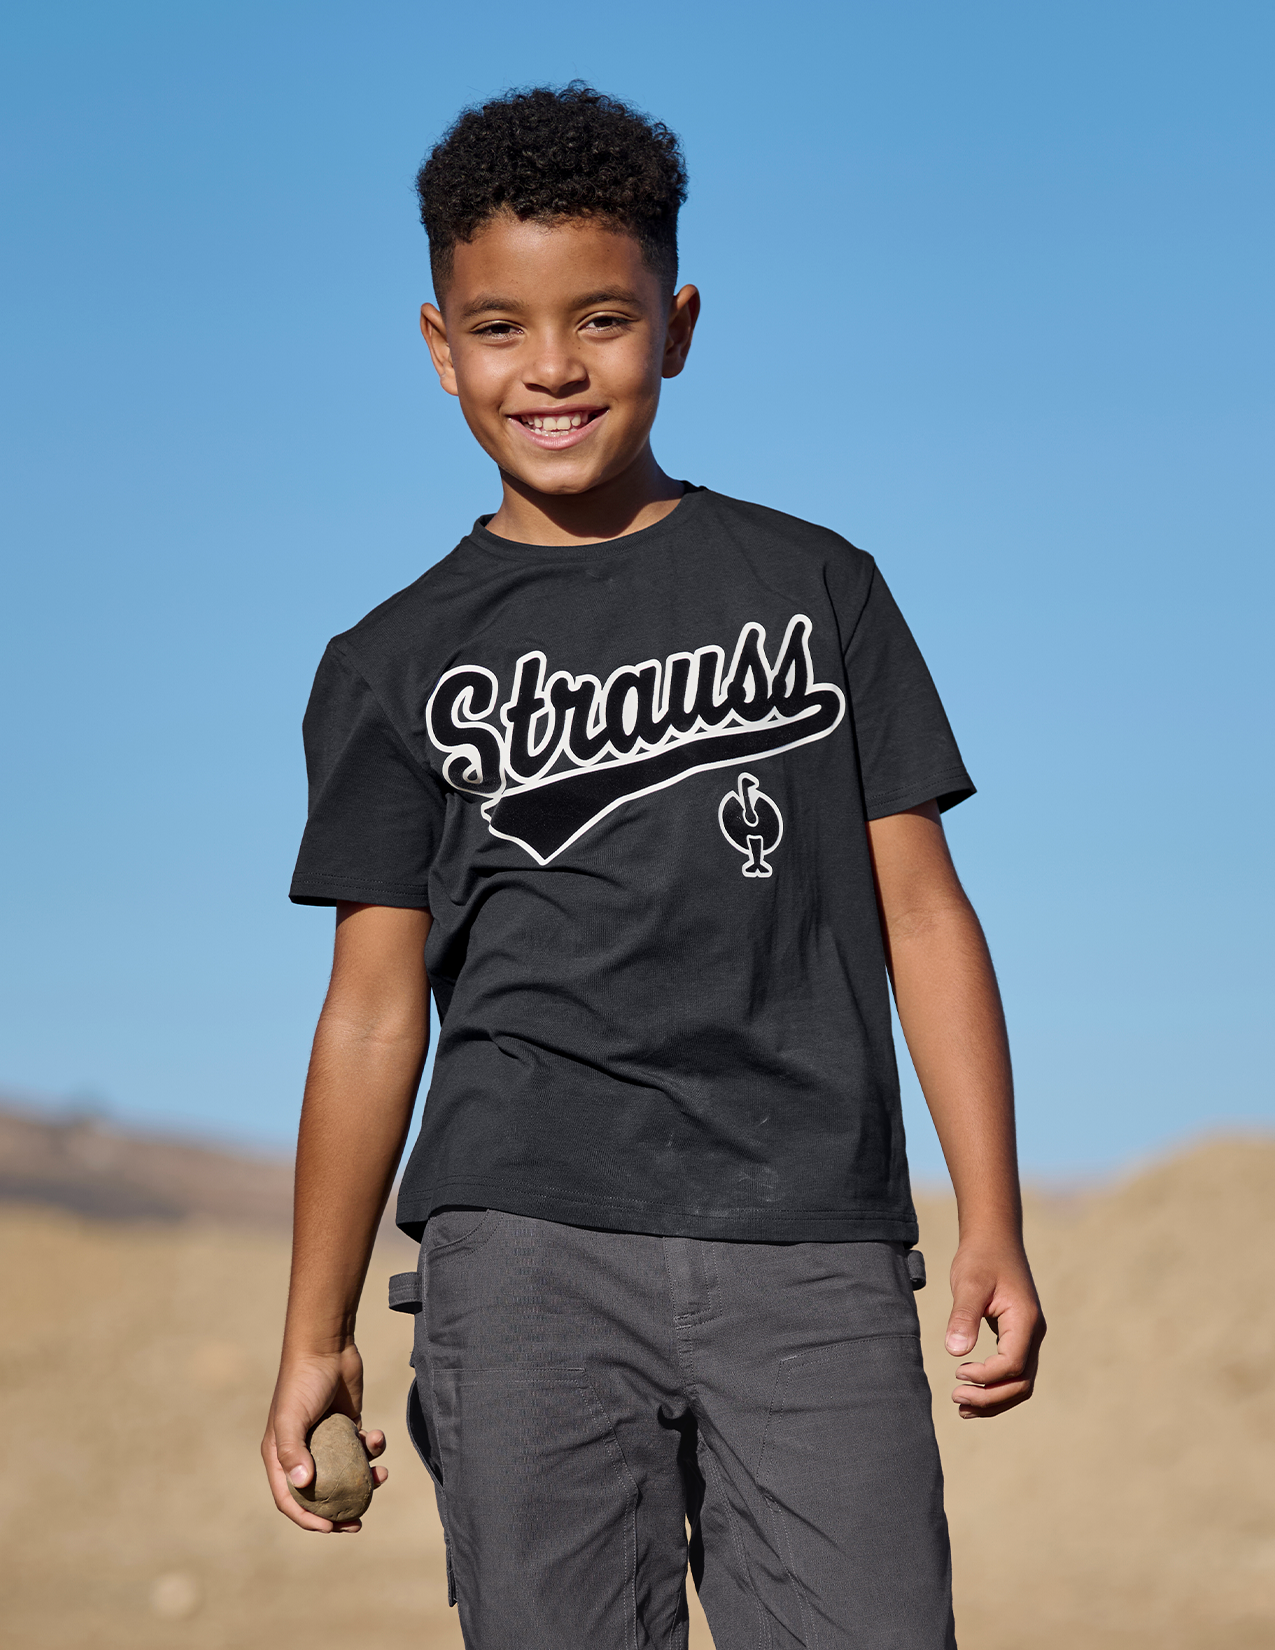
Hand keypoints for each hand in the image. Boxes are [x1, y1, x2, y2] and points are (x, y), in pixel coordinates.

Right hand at [261, 1344, 387, 1530]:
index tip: (330, 1528)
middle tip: (359, 1522)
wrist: (327, 1346)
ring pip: (347, 1473)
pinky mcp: (348, 1425)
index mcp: (281, 1456)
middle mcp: (303, 1451)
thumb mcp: (291, 1418)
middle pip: (321, 1493)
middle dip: (340, 1511)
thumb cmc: (302, 1382)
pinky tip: (376, 1435)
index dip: (307, 1519)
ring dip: (365, 1478)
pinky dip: (372, 1447)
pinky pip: (361, 1448)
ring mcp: (327, 1439)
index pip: (290, 1499)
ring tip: (381, 1474)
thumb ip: (293, 1452)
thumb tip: (305, 1485)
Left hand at [944, 1238, 1044, 1417]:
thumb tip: (954, 1352)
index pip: (1013, 1364)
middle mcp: (1033, 1333)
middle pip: (1021, 1383)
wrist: (994, 1238)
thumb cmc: (981, 1257)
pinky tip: (971, 1388)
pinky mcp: (1019, 1336)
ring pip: (1020, 1383)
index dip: (986, 1376)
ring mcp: (1029, 1336)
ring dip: (994, 1399)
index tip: (958, 1372)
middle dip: (990, 1397)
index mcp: (1025, 1321)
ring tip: (962, 1406)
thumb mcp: (968, 1283)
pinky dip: (995, 1386)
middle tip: (956, 1398)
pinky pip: (1014, 1371)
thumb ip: (963, 1316)